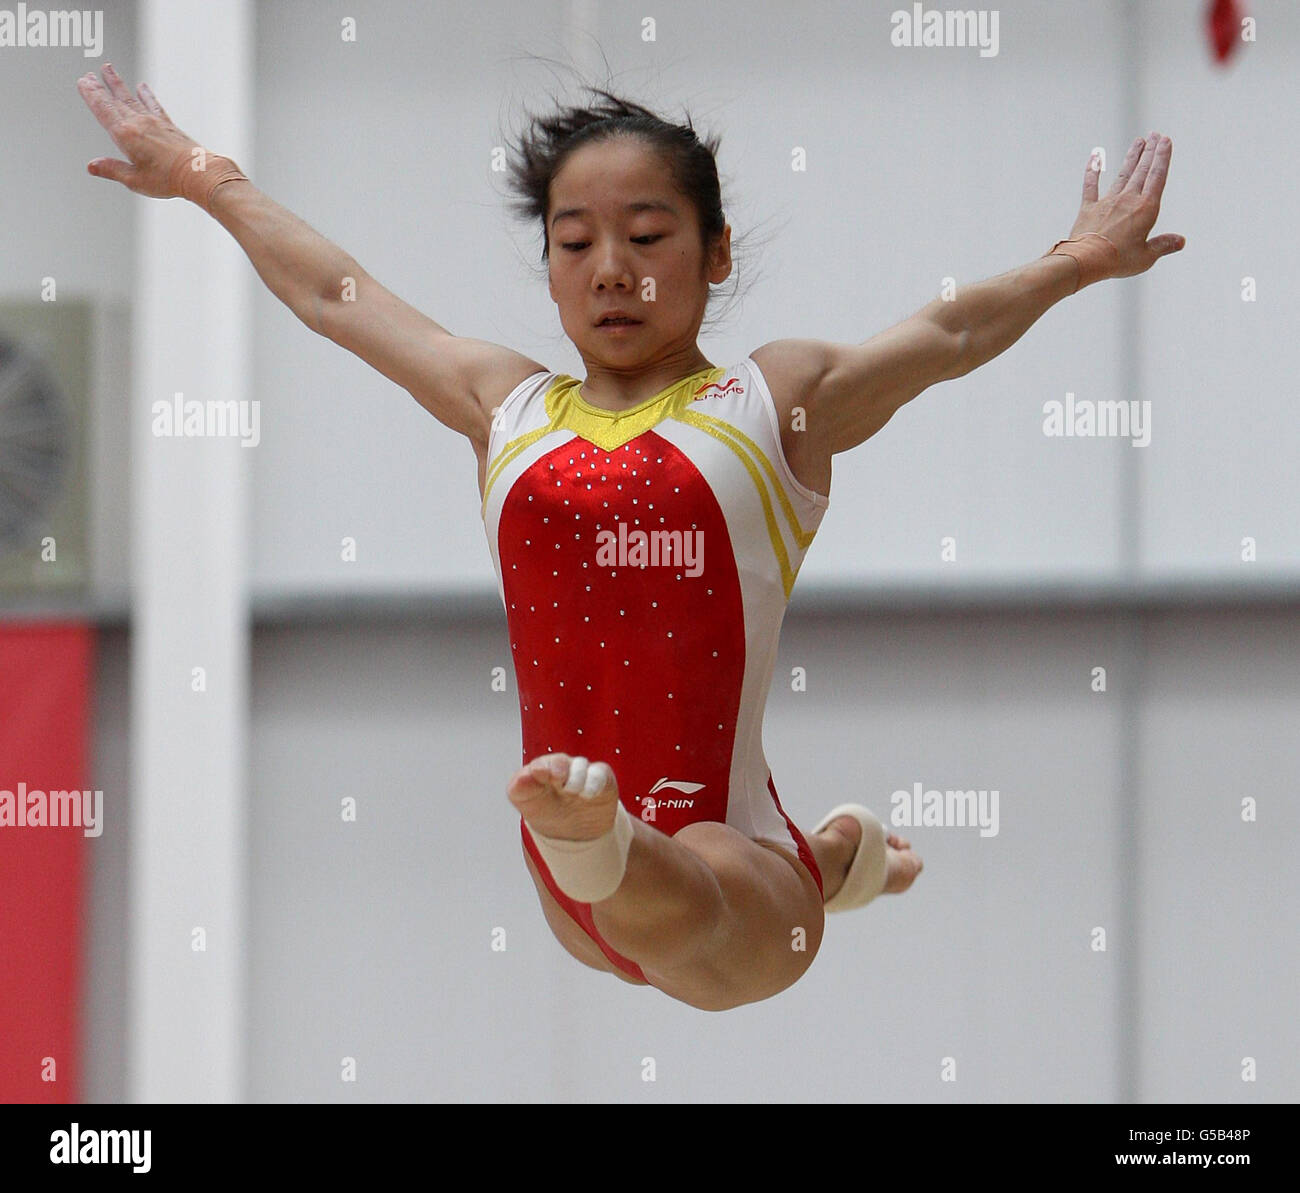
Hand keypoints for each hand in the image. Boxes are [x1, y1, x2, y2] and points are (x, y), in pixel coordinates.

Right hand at [76, 63, 202, 198]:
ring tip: (108, 70)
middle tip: (89, 75)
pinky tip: (142, 87)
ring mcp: (154, 122)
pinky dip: (146, 95)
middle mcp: (138, 124)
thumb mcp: (135, 179)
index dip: (91, 95)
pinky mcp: (168, 125)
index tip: (83, 82)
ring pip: (131, 98)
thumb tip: (93, 166)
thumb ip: (113, 170)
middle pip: (114, 101)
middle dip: (100, 87)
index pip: (103, 110)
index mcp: (125, 136)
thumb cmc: (168, 179)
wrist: (198, 173)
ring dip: (118, 84)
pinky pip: (153, 105)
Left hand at [1068, 132, 1184, 279]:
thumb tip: (1180, 241)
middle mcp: (1128, 200)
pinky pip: (1090, 184)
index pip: (1157, 177)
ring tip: (1138, 141)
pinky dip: (1093, 170)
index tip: (1166, 141)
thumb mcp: (1146, 257)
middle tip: (1155, 134)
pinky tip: (1095, 156)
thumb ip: (1163, 245)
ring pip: (1122, 174)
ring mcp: (1107, 202)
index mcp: (1146, 208)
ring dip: (1131, 157)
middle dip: (1150, 151)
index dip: (1163, 157)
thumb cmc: (1117, 260)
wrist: (1086, 260)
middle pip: (1142, 171)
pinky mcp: (1088, 208)